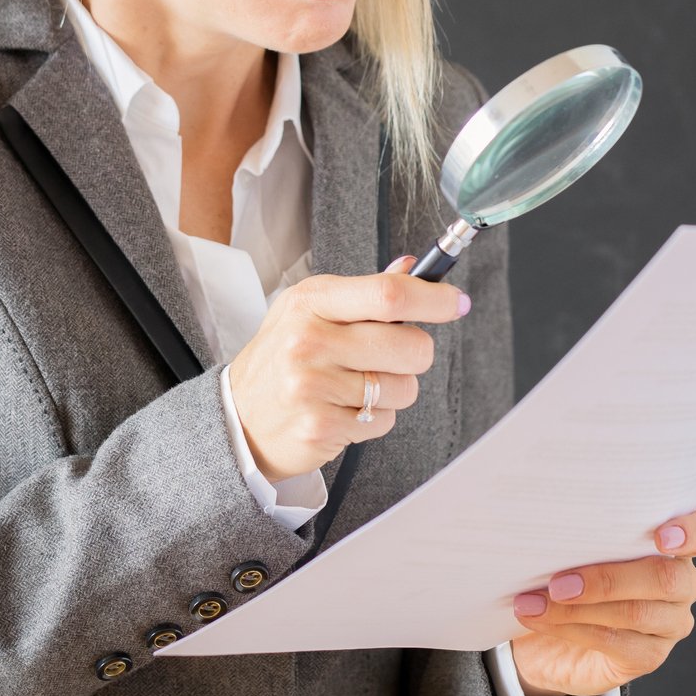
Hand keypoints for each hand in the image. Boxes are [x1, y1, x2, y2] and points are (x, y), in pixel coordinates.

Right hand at [227, 253, 469, 481]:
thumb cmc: (284, 355)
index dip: (434, 298)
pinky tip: (342, 409)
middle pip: (410, 346)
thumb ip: (365, 292)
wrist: (239, 416)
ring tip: (355, 386)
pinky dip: (373, 419)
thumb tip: (413, 268)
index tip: (456, 302)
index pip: (388, 294)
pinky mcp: (320, 427)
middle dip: (414, 354)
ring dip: (392, 391)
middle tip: (388, 356)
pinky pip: (384, 422)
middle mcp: (309, 341)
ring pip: (404, 389)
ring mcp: (313, 387)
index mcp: (312, 302)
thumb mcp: (312, 310)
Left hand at [507, 509, 695, 695]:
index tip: (661, 536)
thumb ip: (582, 535)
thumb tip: (549, 523)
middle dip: (608, 579)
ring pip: (636, 613)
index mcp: (674, 543)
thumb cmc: (570, 574)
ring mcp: (670, 623)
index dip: (692, 532)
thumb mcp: (576, 548)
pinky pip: (615, 641)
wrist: (552, 634)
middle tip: (559, 583)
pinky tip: (539, 619)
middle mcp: (682, 583)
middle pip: (666, 578)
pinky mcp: (649, 655)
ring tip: (534, 603)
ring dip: (578, 608)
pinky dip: (571, 628)